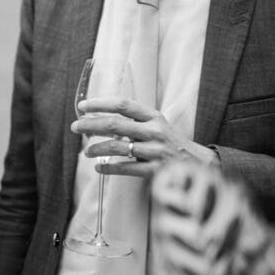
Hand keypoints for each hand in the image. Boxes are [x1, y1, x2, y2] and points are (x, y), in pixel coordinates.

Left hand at [71, 96, 216, 177]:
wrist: (198, 164)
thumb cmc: (169, 141)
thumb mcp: (156, 124)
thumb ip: (133, 120)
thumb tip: (99, 118)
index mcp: (154, 116)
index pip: (122, 104)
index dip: (100, 103)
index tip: (82, 106)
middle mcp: (155, 130)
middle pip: (115, 124)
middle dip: (91, 125)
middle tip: (76, 127)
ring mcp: (156, 150)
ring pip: (117, 147)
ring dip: (97, 148)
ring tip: (86, 151)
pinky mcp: (156, 170)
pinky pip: (126, 169)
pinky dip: (109, 168)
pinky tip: (99, 167)